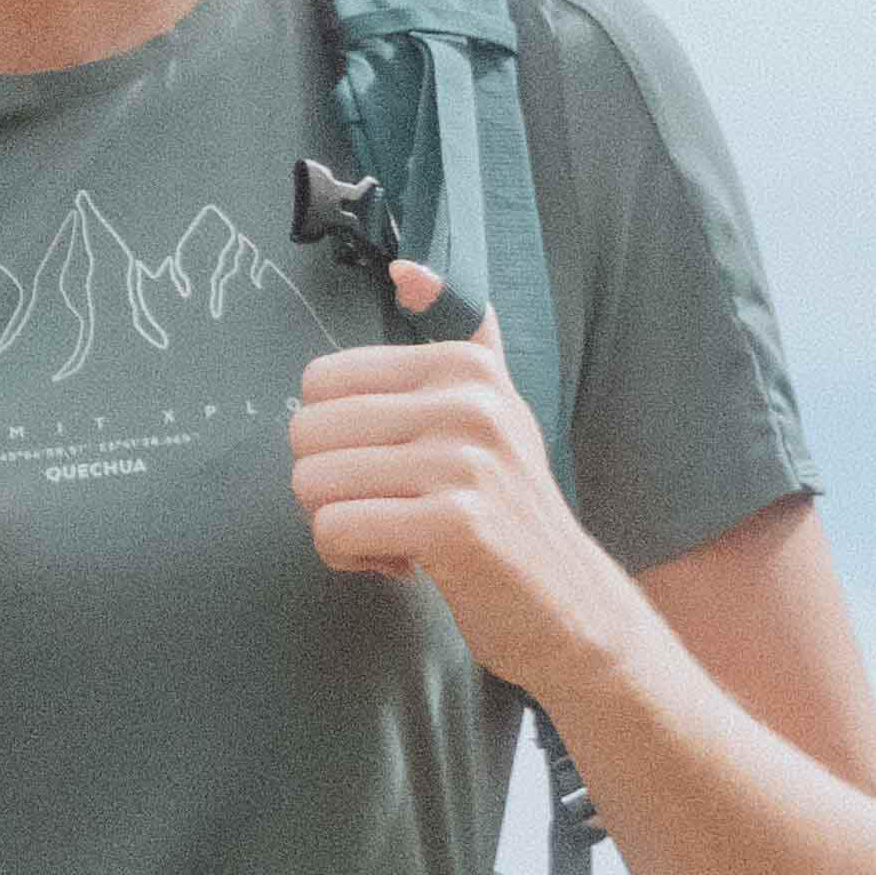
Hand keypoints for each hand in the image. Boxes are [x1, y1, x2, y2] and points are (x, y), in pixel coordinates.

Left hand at [288, 283, 618, 676]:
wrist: (568, 606)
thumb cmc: (509, 509)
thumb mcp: (496, 407)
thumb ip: (460, 334)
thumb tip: (405, 268)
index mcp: (465, 367)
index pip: (320, 382)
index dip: (335, 437)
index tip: (391, 466)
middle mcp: (469, 403)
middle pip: (307, 432)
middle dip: (328, 485)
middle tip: (388, 508)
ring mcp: (466, 463)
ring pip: (313, 483)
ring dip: (337, 526)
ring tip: (395, 535)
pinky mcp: (456, 526)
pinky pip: (335, 530)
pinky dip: (350, 558)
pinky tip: (402, 564)